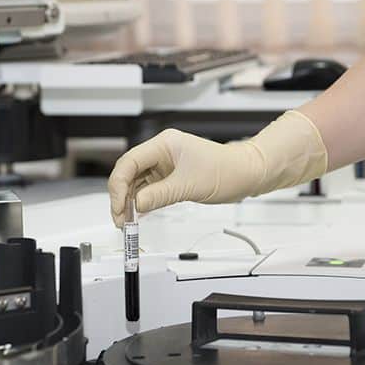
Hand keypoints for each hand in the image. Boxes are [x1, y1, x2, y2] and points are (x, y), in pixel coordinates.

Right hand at [108, 129, 262, 227]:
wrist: (246, 174)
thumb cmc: (226, 169)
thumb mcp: (189, 185)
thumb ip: (159, 195)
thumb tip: (136, 205)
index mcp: (164, 144)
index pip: (130, 162)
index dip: (119, 185)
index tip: (118, 205)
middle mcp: (161, 152)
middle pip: (129, 173)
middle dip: (121, 196)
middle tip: (120, 218)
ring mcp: (165, 165)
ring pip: (137, 183)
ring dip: (130, 202)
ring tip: (127, 221)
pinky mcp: (170, 178)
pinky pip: (148, 190)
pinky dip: (142, 203)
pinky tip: (137, 214)